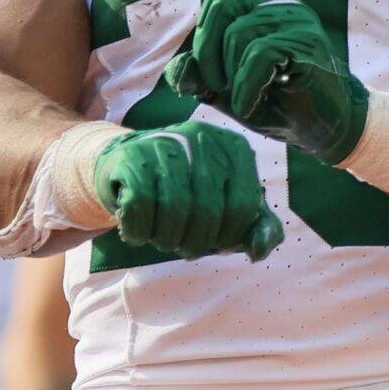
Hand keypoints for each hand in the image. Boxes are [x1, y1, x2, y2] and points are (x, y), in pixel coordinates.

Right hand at [92, 120, 283, 260]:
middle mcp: (202, 138)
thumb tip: (257, 252)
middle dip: (196, 243)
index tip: (214, 244)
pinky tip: (138, 232)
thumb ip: (256, 228)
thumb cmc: (188, 190)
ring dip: (166, 239)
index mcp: (234, 148)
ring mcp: (164, 143)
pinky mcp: (130, 156)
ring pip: (173, 208)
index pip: (243, 206)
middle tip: (184, 247)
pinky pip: (139, 205)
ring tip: (162, 239)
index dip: (229, 237)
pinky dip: (138, 231)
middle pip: (208, 209)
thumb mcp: (229, 205)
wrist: (130, 166)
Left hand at [156, 0, 367, 161]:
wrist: (321, 124)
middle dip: (205, 50)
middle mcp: (272, 0)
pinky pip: (259, 55)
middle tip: (213, 84)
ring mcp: (293, 15)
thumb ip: (195, 75)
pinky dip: (245, 87)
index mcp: (250, 4)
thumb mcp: (221, 89)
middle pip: (218, 3)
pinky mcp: (306, 39)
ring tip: (238, 96)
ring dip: (226, 74)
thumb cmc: (271, 100)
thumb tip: (181, 72)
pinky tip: (249, 103)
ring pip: (237, 32)